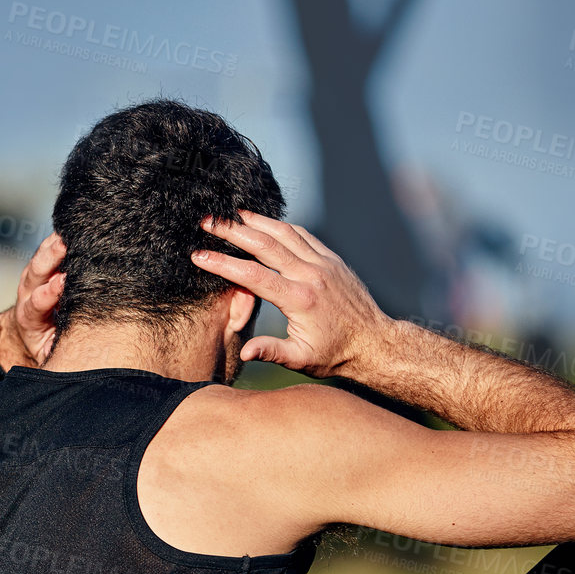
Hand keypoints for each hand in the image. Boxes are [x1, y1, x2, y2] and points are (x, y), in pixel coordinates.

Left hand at [0, 233, 64, 368]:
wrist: (32, 331)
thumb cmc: (47, 344)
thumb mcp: (49, 353)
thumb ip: (56, 350)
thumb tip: (72, 355)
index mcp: (28, 318)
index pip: (36, 303)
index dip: (47, 293)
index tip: (61, 283)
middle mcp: (27, 294)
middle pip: (34, 274)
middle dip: (48, 259)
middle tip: (62, 246)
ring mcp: (32, 279)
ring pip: (40, 259)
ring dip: (52, 245)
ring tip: (67, 231)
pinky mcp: (40, 267)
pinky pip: (47, 250)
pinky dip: (57, 239)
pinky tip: (70, 228)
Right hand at [191, 212, 391, 378]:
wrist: (375, 342)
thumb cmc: (335, 354)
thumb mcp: (302, 360)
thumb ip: (272, 352)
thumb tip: (244, 352)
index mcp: (300, 300)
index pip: (253, 276)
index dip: (223, 264)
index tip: (199, 255)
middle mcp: (311, 275)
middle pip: (266, 244)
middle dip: (233, 231)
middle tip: (208, 221)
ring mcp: (324, 263)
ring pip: (285, 232)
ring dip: (256, 221)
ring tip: (231, 213)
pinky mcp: (332, 259)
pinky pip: (303, 235)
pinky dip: (281, 225)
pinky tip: (264, 222)